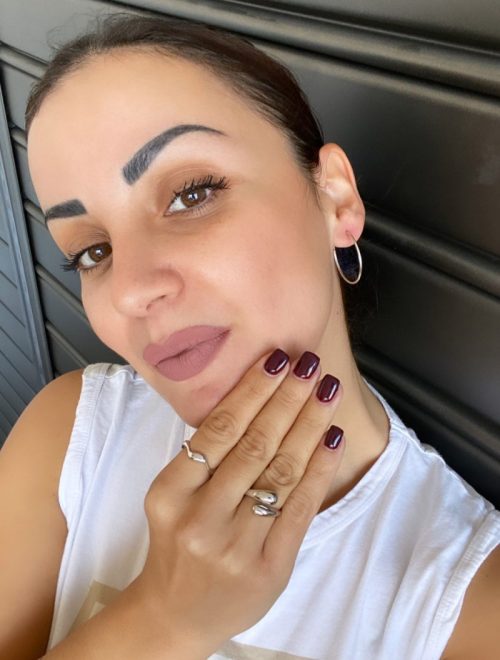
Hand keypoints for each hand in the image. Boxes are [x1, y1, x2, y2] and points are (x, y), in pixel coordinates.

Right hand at [137, 348, 344, 655]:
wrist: (176, 614)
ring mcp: (236, 546)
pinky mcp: (270, 568)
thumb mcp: (172, 496)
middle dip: (287, 398)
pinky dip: (320, 470)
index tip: (277, 359)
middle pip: (255, 445)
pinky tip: (333, 439)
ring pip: (282, 472)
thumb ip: (205, 456)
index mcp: (170, 493)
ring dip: (310, 425)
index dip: (252, 390)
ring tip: (327, 391)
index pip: (218, 429)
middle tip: (310, 364)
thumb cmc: (177, 542)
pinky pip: (301, 509)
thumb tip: (254, 394)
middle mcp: (200, 518)